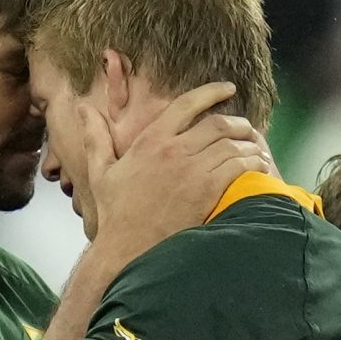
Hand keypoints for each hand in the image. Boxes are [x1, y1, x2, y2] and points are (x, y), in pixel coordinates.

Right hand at [81, 82, 271, 271]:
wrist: (127, 250)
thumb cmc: (115, 214)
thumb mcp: (100, 172)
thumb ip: (95, 137)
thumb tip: (82, 108)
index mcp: (150, 141)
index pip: (187, 104)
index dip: (212, 92)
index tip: (227, 89)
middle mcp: (173, 151)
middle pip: (218, 123)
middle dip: (238, 122)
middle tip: (247, 127)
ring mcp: (192, 171)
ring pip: (233, 144)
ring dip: (250, 144)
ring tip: (256, 148)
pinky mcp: (207, 191)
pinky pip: (239, 167)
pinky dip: (253, 163)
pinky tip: (258, 166)